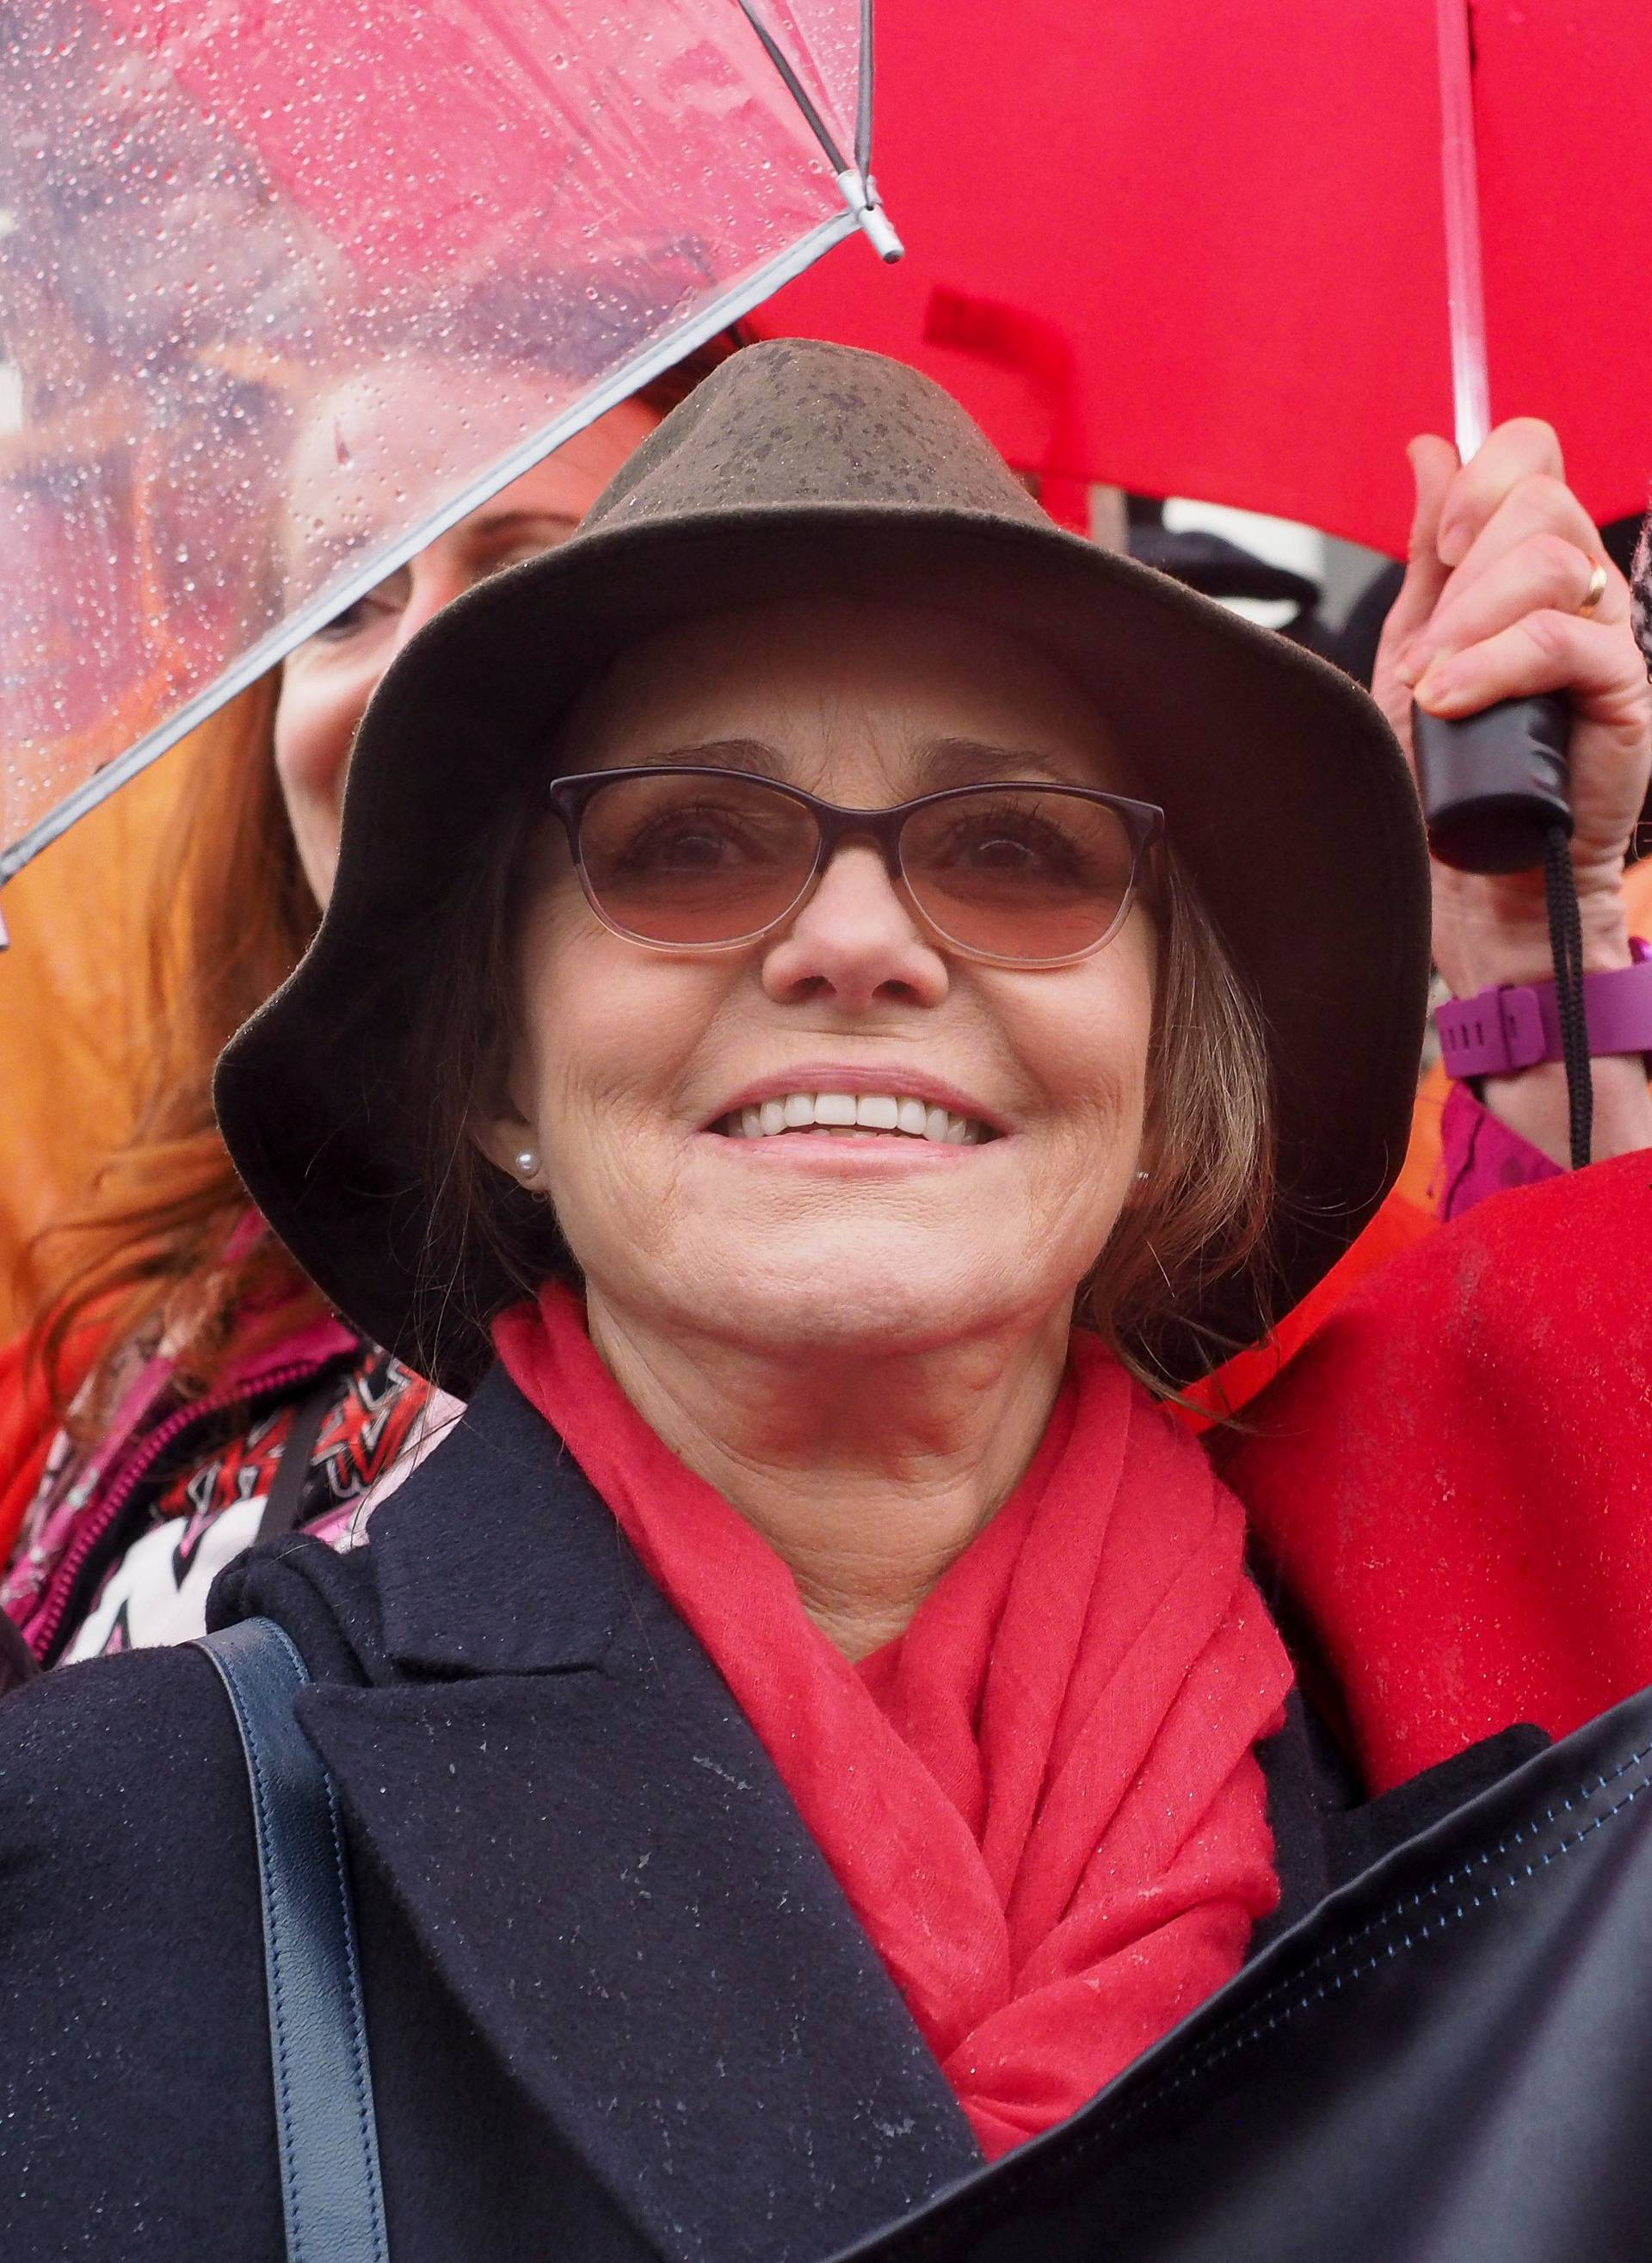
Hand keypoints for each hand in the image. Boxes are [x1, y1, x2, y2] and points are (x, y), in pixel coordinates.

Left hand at [1371, 418, 1651, 995]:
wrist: (1473, 879)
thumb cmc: (1445, 775)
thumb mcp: (1416, 648)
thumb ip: (1429, 553)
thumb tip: (1430, 450)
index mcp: (1531, 568)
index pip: (1534, 462)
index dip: (1483, 480)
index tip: (1440, 545)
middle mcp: (1579, 592)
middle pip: (1541, 500)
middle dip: (1465, 564)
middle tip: (1430, 640)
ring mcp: (1606, 640)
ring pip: (1552, 561)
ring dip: (1469, 624)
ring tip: (1434, 692)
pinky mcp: (1624, 693)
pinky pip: (1562, 639)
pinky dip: (1492, 665)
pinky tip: (1450, 701)